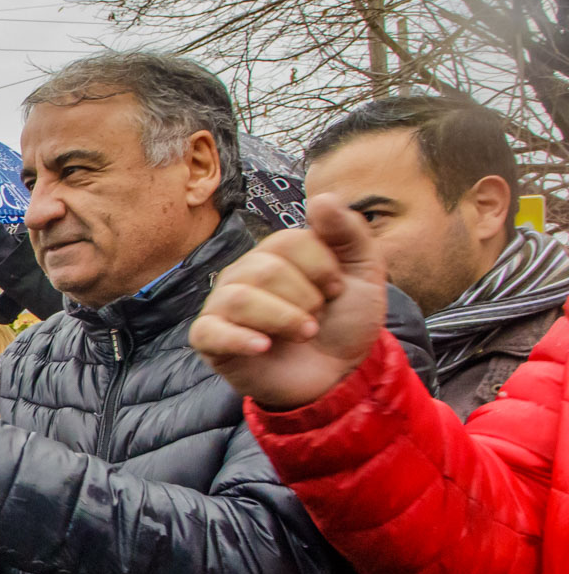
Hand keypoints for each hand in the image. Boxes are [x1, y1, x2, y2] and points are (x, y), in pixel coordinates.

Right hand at [190, 194, 388, 408]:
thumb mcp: (364, 274)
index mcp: (274, 254)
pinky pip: (211, 330)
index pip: (289, 241)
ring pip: (241, 298)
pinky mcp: (210, 340)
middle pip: (266, 270)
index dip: (321, 267)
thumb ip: (349, 233)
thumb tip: (322, 198)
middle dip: (305, 299)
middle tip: (316, 318)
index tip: (335, 290)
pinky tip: (266, 347)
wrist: (337, 375)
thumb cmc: (343, 323)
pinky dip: (241, 338)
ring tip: (303, 335)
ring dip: (284, 319)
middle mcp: (243, 274)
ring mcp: (223, 306)